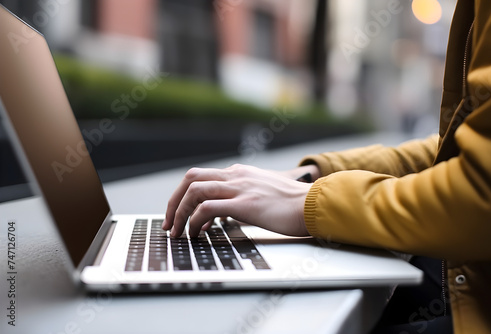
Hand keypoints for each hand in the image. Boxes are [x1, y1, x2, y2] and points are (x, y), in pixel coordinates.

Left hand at [163, 164, 312, 237]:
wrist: (315, 204)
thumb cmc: (293, 204)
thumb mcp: (262, 194)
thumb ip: (242, 198)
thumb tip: (221, 215)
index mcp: (240, 173)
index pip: (201, 176)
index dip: (183, 196)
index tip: (179, 215)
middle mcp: (236, 176)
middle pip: (191, 178)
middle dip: (173, 201)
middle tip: (169, 223)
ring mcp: (240, 188)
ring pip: (194, 191)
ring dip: (179, 212)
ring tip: (177, 232)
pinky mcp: (244, 204)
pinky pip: (206, 209)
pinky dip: (195, 222)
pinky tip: (198, 234)